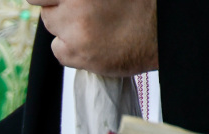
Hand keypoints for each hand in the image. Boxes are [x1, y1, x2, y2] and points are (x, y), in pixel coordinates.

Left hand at [27, 0, 156, 76]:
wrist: (163, 33)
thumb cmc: (139, 5)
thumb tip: (55, 0)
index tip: (56, 2)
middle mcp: (77, 4)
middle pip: (45, 10)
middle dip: (58, 10)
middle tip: (80, 13)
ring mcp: (75, 30)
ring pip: (52, 29)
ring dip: (65, 29)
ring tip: (94, 27)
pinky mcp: (77, 54)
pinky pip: (58, 50)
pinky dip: (70, 49)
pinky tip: (94, 43)